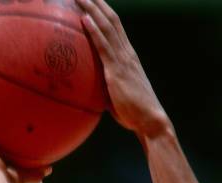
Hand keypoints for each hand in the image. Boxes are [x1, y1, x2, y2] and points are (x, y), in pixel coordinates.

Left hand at [76, 0, 169, 137]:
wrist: (149, 119)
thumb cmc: (133, 113)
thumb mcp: (117, 96)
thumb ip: (105, 87)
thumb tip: (90, 90)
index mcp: (127, 56)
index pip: (115, 27)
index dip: (104, 12)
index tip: (93, 0)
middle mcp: (126, 52)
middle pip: (111, 20)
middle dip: (97, 3)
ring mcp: (122, 60)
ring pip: (107, 27)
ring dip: (93, 9)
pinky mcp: (117, 70)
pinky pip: (103, 46)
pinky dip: (94, 31)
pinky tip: (84, 19)